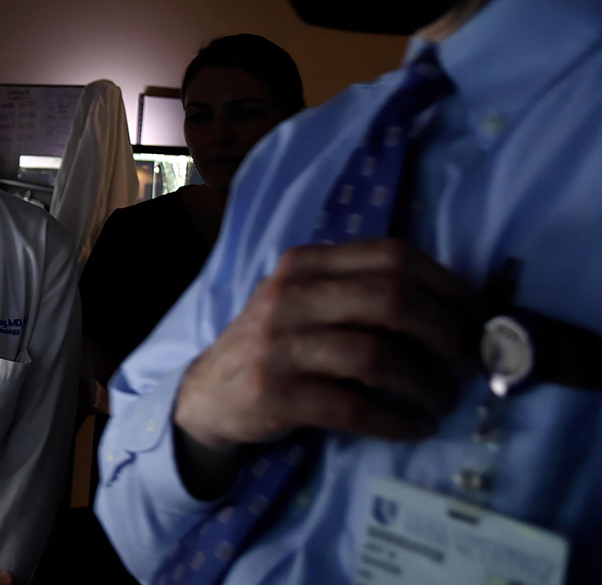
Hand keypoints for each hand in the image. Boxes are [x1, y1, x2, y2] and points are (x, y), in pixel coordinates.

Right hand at [174, 240, 473, 495]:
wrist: (209, 393)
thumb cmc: (276, 345)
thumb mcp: (305, 301)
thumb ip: (359, 291)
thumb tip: (457, 308)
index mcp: (303, 264)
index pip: (391, 256)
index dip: (446, 285)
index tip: (473, 317)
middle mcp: (288, 296)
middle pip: (391, 300)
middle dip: (444, 332)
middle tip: (466, 361)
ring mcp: (279, 346)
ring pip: (377, 357)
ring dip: (426, 384)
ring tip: (442, 399)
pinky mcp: (276, 395)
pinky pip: (355, 408)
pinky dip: (397, 421)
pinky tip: (414, 427)